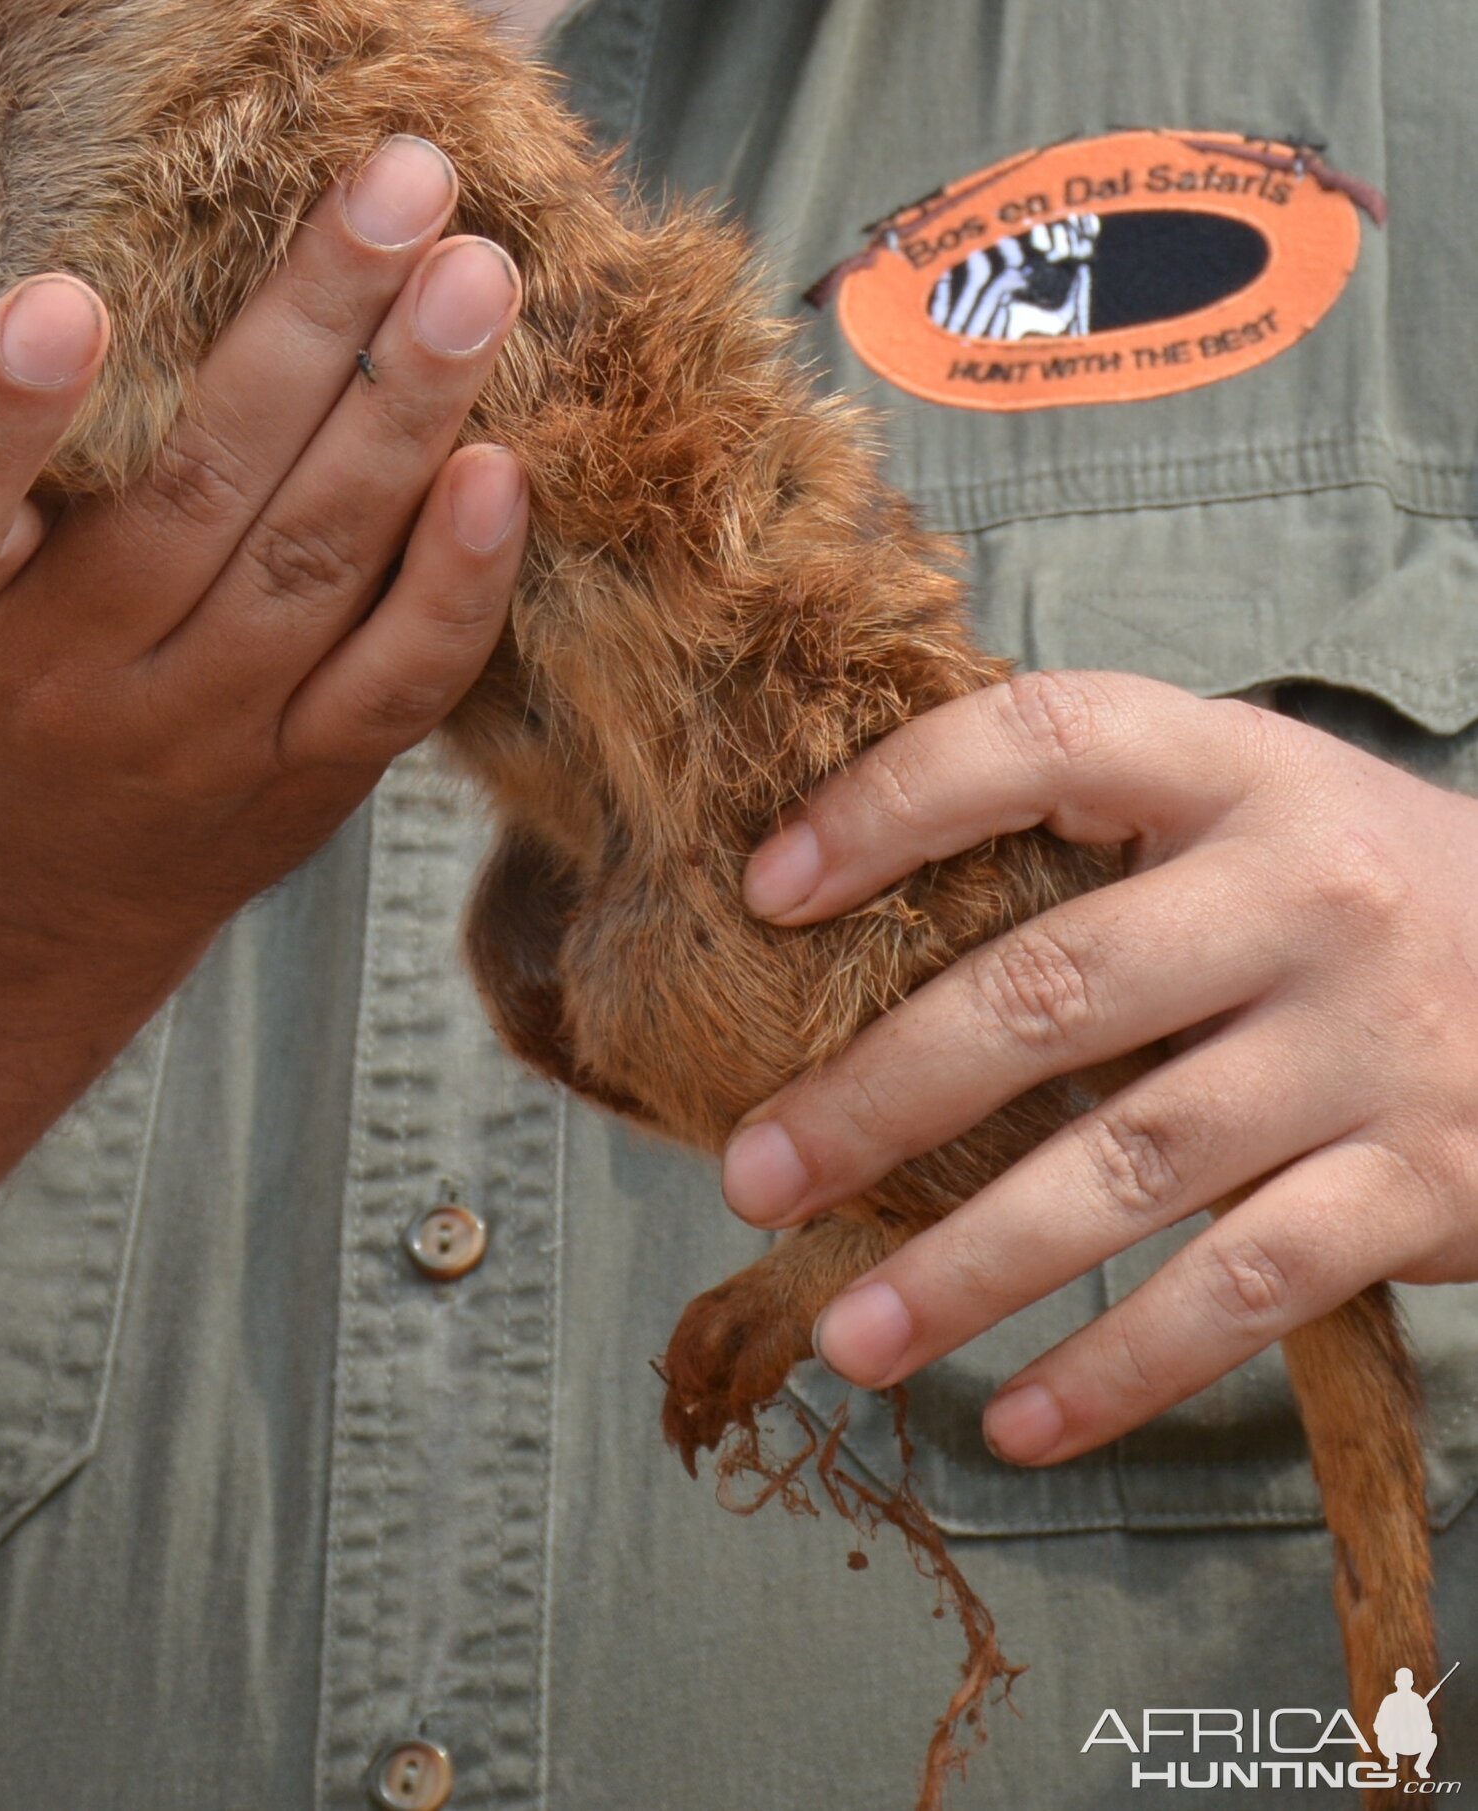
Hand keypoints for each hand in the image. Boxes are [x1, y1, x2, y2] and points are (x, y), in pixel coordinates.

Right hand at [0, 133, 526, 969]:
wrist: (15, 883)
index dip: (0, 411)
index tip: (67, 299)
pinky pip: (395, 683)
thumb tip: (194, 216)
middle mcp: (61, 676)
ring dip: (406, 410)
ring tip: (478, 276)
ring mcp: (191, 739)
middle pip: (191, 491)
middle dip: (312, 320)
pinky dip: (458, 580)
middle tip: (402, 179)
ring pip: (309, 565)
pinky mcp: (301, 784)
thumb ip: (23, 432)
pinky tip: (506, 468)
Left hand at [720, 671, 1477, 1464]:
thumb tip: (841, 902)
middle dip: (880, 1096)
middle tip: (754, 1177)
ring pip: (1129, 1167)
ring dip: (970, 1267)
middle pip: (1053, 992)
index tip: (765, 889)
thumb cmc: (1352, 883)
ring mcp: (1366, 1046)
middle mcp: (1304, 897)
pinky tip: (1019, 1421)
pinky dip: (1123, 1366)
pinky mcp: (1423, 1183)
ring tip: (846, 1336)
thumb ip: (1089, 827)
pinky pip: (1243, 1289)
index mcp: (1234, 772)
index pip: (1041, 744)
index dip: (891, 804)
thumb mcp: (1244, 802)